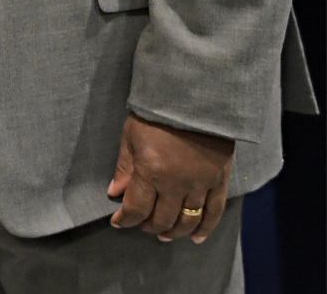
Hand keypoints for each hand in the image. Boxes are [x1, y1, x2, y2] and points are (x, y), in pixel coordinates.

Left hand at [107, 113, 233, 242]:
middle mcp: (177, 184)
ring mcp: (201, 185)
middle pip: (163, 219)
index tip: (118, 222)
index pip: (137, 209)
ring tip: (163, 235)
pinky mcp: (220, 181)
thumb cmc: (157, 113)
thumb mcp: (131, 136)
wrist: (195, 98)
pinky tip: (196, 238)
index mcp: (152, 172)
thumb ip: (124, 168)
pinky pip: (214, 212)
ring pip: (188, 220)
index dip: (126, 220)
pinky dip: (206, 228)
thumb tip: (115, 193)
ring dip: (174, 232)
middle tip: (140, 224)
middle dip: (148, 226)